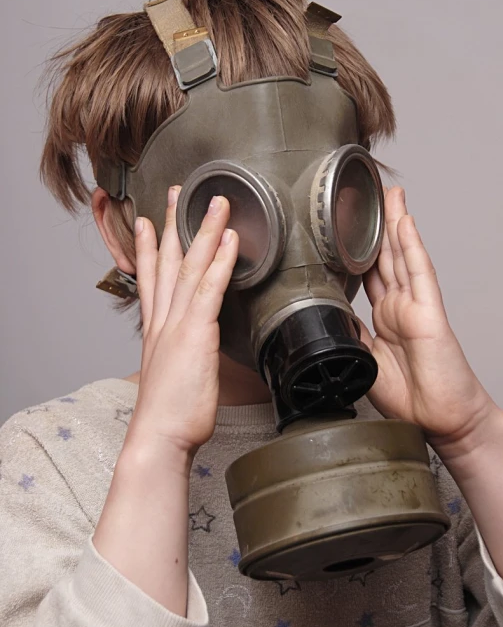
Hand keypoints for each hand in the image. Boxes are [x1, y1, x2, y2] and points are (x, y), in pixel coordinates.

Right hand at [128, 187, 238, 454]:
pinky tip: (230, 239)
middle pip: (169, 262)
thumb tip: (193, 351)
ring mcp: (178, 323)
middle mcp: (163, 320)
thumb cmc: (170, 414)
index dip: (150, 248)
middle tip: (177, 192)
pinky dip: (221, 262)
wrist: (159, 435)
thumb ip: (180, 355)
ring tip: (216, 201)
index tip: (148, 223)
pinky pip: (210, 289)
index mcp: (156, 329)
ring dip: (204, 230)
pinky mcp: (195, 332)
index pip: (151, 279)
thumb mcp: (171, 376)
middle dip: (173, 223)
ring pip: (191, 267)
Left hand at [360, 186, 497, 454]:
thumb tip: (332, 314)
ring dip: (396, 224)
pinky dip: (412, 247)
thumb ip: (353, 335)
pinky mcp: (430, 314)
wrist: (441, 420)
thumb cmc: (411, 398)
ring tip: (390, 195)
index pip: (368, 274)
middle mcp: (399, 307)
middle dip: (378, 225)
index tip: (346, 227)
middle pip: (385, 257)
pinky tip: (405, 224)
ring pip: (403, 256)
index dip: (358, 249)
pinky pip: (419, 274)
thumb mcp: (366, 362)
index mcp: (384, 318)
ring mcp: (416, 307)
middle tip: (369, 195)